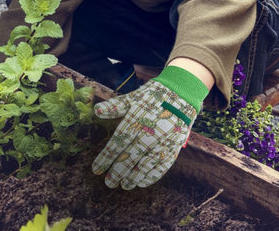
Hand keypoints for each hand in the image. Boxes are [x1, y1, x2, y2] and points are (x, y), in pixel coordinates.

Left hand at [92, 72, 202, 189]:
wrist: (182, 92)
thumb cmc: (154, 95)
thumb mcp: (133, 98)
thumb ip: (115, 106)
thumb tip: (96, 111)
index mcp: (135, 120)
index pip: (117, 144)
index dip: (105, 158)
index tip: (96, 169)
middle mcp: (148, 133)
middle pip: (129, 157)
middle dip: (117, 172)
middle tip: (109, 183)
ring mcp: (162, 141)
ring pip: (145, 165)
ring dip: (133, 177)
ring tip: (125, 185)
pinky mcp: (174, 146)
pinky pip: (162, 166)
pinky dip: (151, 176)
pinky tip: (142, 182)